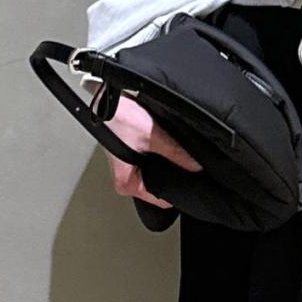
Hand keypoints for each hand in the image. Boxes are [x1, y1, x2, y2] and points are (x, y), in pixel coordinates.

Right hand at [89, 80, 201, 206]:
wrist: (106, 101)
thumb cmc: (116, 119)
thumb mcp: (152, 136)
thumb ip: (176, 152)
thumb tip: (195, 165)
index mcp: (127, 183)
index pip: (160, 200)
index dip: (178, 192)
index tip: (193, 185)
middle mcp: (127, 179)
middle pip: (160, 187)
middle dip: (174, 177)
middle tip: (189, 168)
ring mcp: (130, 168)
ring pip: (158, 174)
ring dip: (168, 165)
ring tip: (178, 156)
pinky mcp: (133, 156)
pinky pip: (154, 163)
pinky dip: (162, 156)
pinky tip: (169, 148)